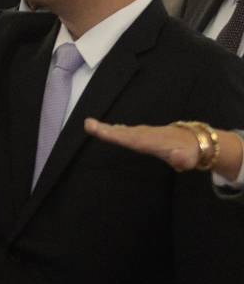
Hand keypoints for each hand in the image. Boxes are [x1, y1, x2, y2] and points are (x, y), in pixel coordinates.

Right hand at [84, 118, 243, 180]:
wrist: (196, 141)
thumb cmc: (189, 152)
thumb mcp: (188, 158)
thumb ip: (182, 159)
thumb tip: (179, 159)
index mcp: (150, 141)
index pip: (129, 139)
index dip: (114, 135)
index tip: (99, 130)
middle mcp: (144, 135)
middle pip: (122, 133)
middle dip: (105, 130)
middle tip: (88, 124)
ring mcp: (143, 133)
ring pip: (123, 131)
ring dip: (108, 129)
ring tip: (92, 125)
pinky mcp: (143, 135)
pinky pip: (126, 132)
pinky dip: (116, 130)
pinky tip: (109, 129)